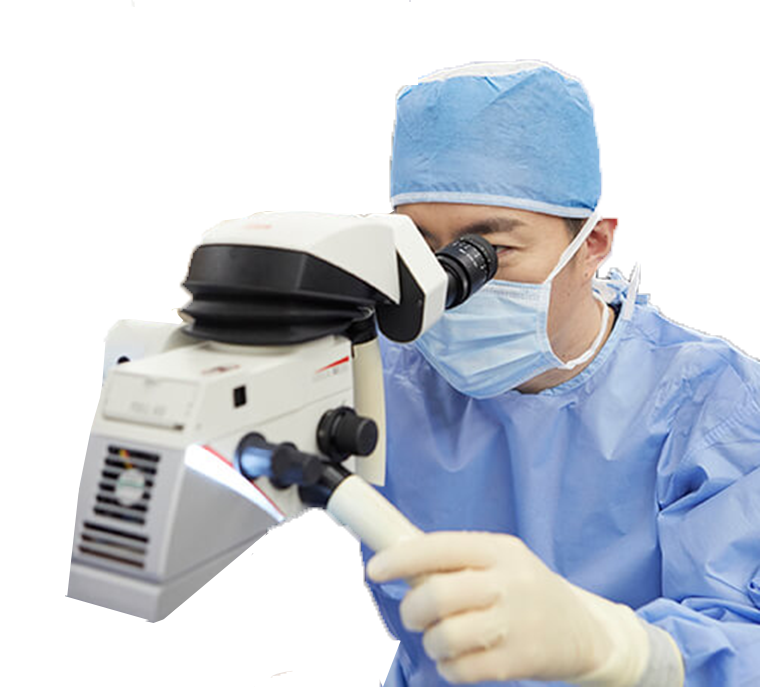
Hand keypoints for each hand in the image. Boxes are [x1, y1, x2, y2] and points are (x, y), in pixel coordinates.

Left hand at [366, 531, 649, 685]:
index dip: (401, 558)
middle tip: (416, 615)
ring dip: (431, 642)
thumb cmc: (528, 590)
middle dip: (413, 610)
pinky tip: (459, 659)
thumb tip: (401, 563)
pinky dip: (449, 667)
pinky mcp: (519, 661)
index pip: (439, 547)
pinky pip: (461, 669)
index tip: (376, 569)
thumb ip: (457, 560)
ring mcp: (515, 623)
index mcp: (498, 550)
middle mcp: (508, 582)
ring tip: (442, 639)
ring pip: (445, 635)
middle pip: (437, 595)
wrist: (585, 630)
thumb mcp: (501, 559)